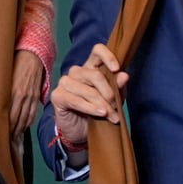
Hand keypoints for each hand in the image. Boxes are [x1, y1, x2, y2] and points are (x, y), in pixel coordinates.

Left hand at [8, 49, 44, 140]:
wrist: (32, 55)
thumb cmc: (15, 62)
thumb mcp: (5, 77)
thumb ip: (1, 90)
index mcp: (14, 93)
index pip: (9, 116)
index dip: (5, 128)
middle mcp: (23, 97)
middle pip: (17, 120)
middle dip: (11, 133)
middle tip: (5, 142)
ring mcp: (31, 98)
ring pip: (25, 119)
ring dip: (19, 130)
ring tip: (14, 139)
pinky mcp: (36, 96)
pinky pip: (32, 113)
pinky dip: (28, 123)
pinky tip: (23, 127)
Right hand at [50, 44, 128, 166]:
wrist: (81, 133)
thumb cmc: (97, 112)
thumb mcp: (113, 101)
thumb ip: (118, 88)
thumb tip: (124, 75)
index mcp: (91, 67)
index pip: (97, 50)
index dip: (108, 56)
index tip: (116, 69)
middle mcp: (76, 72)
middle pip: (95, 74)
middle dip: (109, 94)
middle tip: (116, 108)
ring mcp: (65, 82)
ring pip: (88, 90)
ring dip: (102, 104)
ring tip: (111, 116)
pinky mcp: (57, 96)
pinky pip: (76, 100)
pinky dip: (90, 108)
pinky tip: (99, 114)